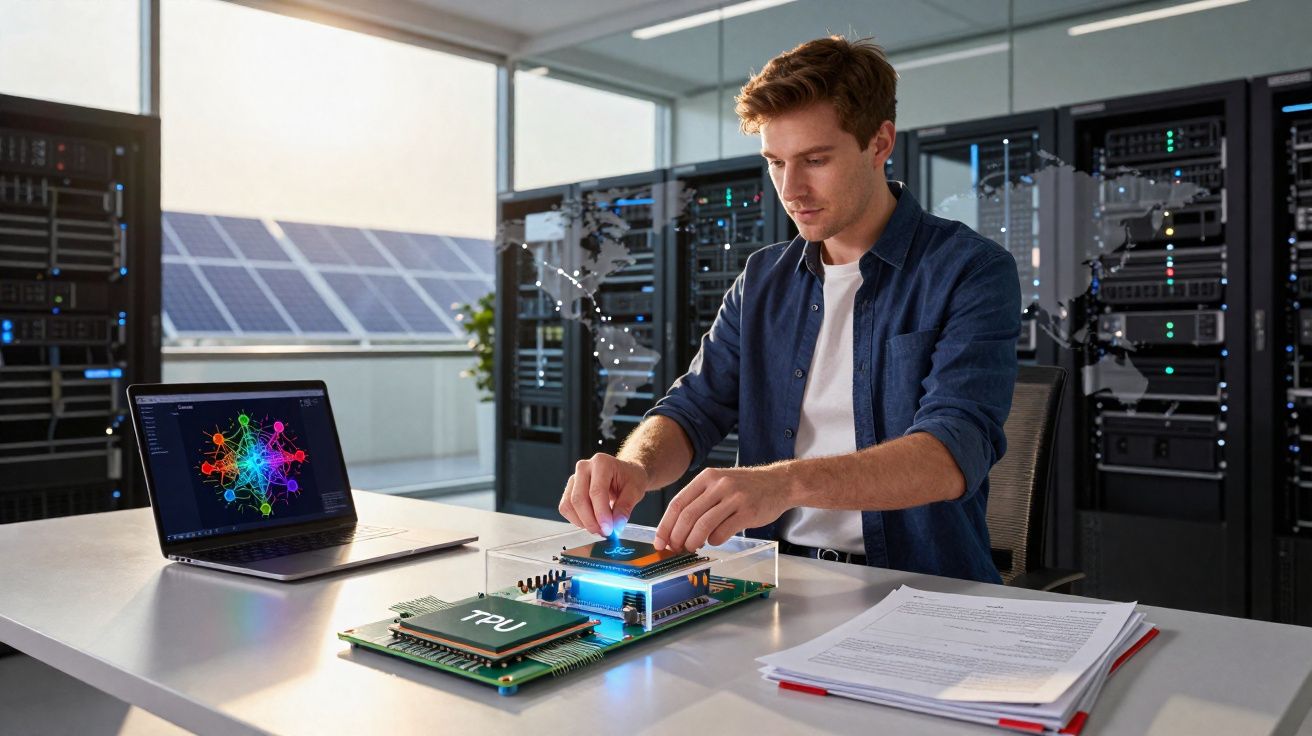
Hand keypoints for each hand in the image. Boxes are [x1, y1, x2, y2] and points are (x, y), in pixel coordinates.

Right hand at [559, 453, 649, 535]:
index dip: (601, 513)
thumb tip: (616, 525)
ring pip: (569, 505)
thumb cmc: (630, 478)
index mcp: (601, 463)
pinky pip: (566, 508)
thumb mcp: (636, 490)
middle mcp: (584, 468)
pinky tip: (592, 522)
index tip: (608, 529)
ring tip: (600, 528)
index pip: (596, 491)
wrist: (625, 474)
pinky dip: (577, 520)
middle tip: (604, 532)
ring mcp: (574, 478)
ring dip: (583, 522)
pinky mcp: (569, 489)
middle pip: (579, 499)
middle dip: (591, 521)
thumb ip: (625, 507)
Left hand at [654, 465, 796, 551]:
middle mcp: (718, 485)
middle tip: (675, 549)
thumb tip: (675, 528)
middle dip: (677, 537)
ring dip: (693, 542)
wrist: (779, 483)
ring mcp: (734, 497)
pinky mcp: (747, 512)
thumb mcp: (719, 483)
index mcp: (706, 477)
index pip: (677, 503)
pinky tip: (714, 541)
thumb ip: (699, 500)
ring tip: (691, 548)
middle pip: (687, 516)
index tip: (660, 541)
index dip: (665, 525)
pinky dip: (713, 541)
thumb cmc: (745, 487)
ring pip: (703, 525)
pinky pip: (723, 532)